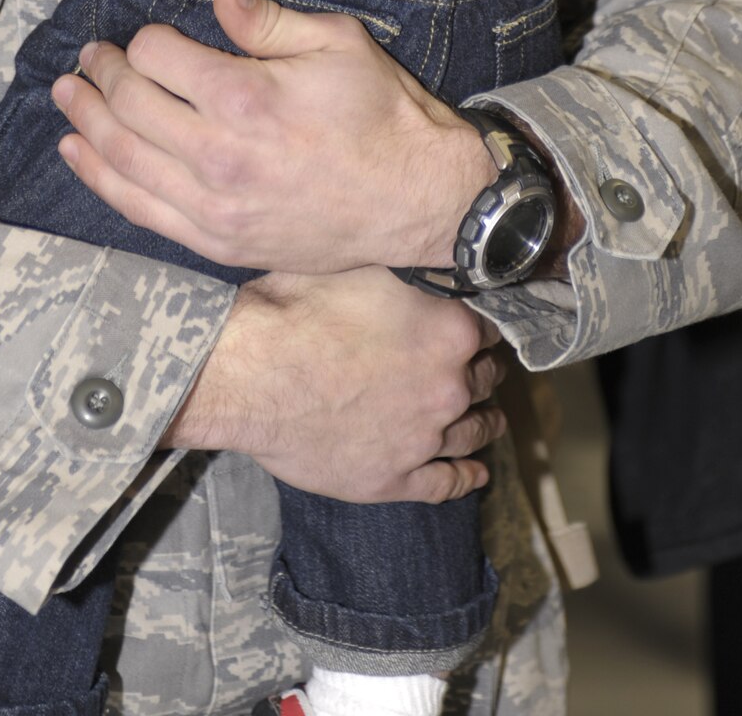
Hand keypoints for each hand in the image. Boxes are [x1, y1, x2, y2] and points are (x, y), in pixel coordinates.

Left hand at [52, 0, 491, 273]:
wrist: (417, 200)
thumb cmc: (382, 113)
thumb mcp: (335, 43)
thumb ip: (265, 19)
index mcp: (246, 97)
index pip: (156, 57)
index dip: (142, 40)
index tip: (143, 36)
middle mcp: (219, 155)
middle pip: (129, 106)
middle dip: (100, 75)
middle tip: (88, 58)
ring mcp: (214, 207)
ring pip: (121, 160)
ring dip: (84, 123)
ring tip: (67, 95)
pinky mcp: (217, 242)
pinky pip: (139, 210)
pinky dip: (98, 180)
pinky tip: (76, 153)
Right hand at [166, 268, 506, 503]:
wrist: (250, 374)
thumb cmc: (297, 309)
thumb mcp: (362, 265)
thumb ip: (408, 269)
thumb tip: (429, 256)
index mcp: (448, 329)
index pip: (488, 324)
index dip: (480, 322)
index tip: (477, 322)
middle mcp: (447, 385)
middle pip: (483, 378)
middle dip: (482, 369)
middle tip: (481, 367)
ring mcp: (423, 438)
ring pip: (471, 432)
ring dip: (485, 422)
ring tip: (491, 419)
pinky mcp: (393, 478)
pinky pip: (444, 484)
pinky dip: (465, 478)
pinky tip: (476, 474)